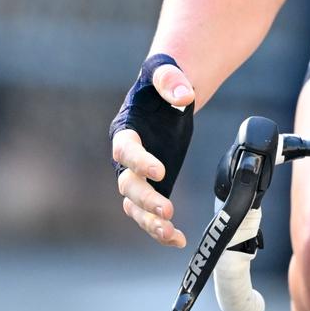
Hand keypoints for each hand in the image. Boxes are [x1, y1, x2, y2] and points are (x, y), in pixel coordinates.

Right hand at [111, 59, 195, 247]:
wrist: (170, 89)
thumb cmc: (164, 78)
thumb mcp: (165, 70)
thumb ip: (171, 79)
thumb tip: (184, 95)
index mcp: (125, 129)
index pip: (125, 149)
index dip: (139, 161)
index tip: (160, 171)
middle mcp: (126, 156)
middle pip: (127, 184)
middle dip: (145, 199)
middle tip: (167, 210)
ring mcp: (138, 173)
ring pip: (134, 205)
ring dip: (149, 222)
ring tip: (171, 233)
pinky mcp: (153, 183)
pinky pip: (149, 211)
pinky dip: (160, 227)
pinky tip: (178, 239)